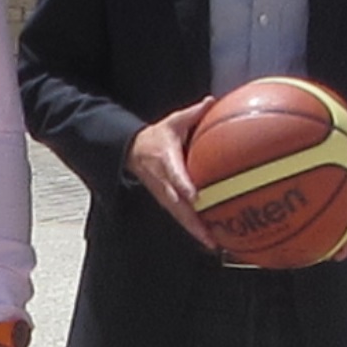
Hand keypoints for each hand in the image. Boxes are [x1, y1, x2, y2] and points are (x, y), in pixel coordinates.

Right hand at [125, 100, 215, 249]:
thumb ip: (193, 113)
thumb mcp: (172, 122)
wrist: (132, 152)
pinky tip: (212, 240)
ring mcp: (164, 195)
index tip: (196, 196)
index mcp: (165, 161)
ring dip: (196, 231)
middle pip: (178, 205)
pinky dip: (195, 230)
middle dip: (193, 222)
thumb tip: (213, 100)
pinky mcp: (167, 203)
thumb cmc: (157, 136)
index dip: (184, 186)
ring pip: (180, 216)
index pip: (174, 175)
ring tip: (214, 245)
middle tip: (210, 235)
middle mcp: (163, 182)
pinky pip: (182, 218)